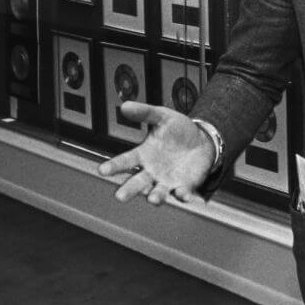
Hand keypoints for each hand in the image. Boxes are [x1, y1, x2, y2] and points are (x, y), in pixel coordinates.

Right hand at [96, 101, 214, 206]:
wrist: (202, 140)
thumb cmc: (178, 130)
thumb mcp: (163, 117)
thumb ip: (145, 113)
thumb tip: (125, 105)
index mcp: (143, 155)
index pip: (125, 161)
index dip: (114, 166)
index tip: (102, 170)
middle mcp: (152, 172)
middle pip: (137, 183)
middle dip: (129, 190)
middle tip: (120, 196)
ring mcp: (167, 181)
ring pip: (158, 192)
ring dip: (155, 197)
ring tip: (152, 199)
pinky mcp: (184, 186)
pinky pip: (182, 193)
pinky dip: (182, 195)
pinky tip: (183, 195)